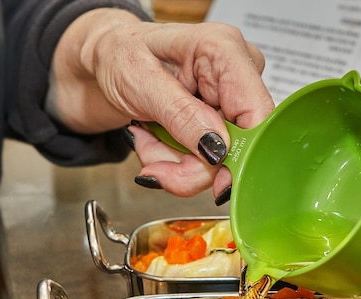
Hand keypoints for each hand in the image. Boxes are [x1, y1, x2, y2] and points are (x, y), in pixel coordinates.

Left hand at [47, 10, 274, 197]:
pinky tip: (158, 139)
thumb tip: (216, 147)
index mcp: (224, 51)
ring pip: (219, 162)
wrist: (103, 63)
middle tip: (155, 166)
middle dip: (193, 166)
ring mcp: (230, 102)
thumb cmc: (117, 54)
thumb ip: (181, 115)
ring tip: (147, 140)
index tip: (217, 184)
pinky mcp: (221, 124)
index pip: (257, 113)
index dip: (242, 155)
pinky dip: (178, 162)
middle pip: (237, 147)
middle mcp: (236, 75)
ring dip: (178, 165)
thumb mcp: (139, 80)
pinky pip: (208, 162)